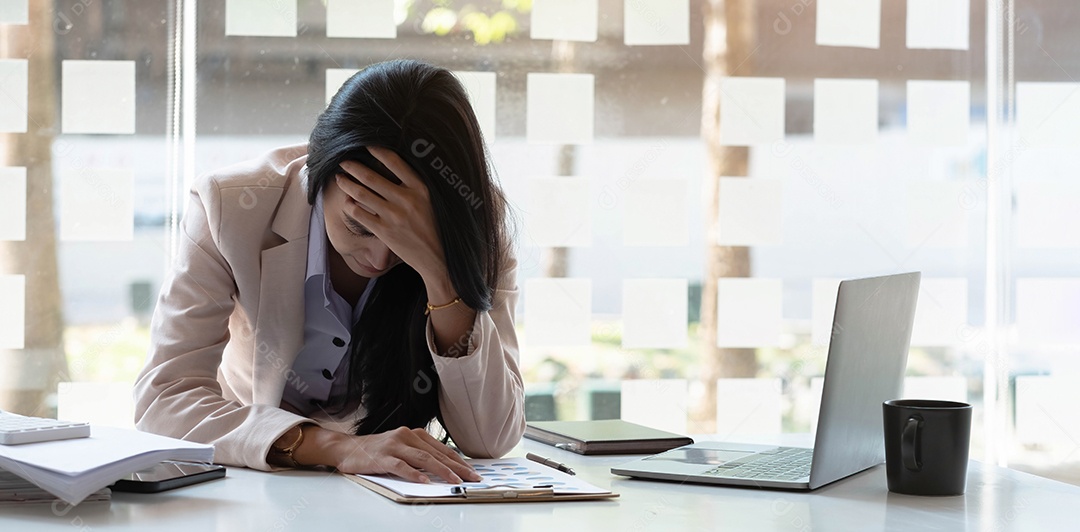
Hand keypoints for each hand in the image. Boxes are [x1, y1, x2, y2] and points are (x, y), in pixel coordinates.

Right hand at [318, 426, 481, 483]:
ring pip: (423, 459)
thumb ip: (420, 455)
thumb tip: (444, 469)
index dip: (459, 461)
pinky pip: (402, 466)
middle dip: (457, 467)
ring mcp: (394, 445)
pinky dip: (414, 474)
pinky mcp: (383, 457)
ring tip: (455, 481)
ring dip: (442, 471)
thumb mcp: (402, 448)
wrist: (347, 448)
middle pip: (437, 454)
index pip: (442, 449)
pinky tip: (425, 481)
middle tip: (472, 478)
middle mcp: (407, 436)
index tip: (472, 472)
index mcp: (414, 433)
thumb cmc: (376, 450)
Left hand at [335, 147, 447, 281]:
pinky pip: (360, 214)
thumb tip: (399, 167)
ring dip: (346, 183)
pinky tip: (347, 202)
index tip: (366, 145)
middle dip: (353, 167)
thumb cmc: (437, 228)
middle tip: (343, 161)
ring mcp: (393, 216)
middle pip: (371, 177)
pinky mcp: (384, 232)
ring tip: (340, 178)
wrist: (438, 258)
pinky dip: (350, 206)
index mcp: (420, 188)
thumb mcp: (433, 202)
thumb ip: (417, 187)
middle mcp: (406, 199)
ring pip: (361, 194)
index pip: (394, 161)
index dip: (377, 150)